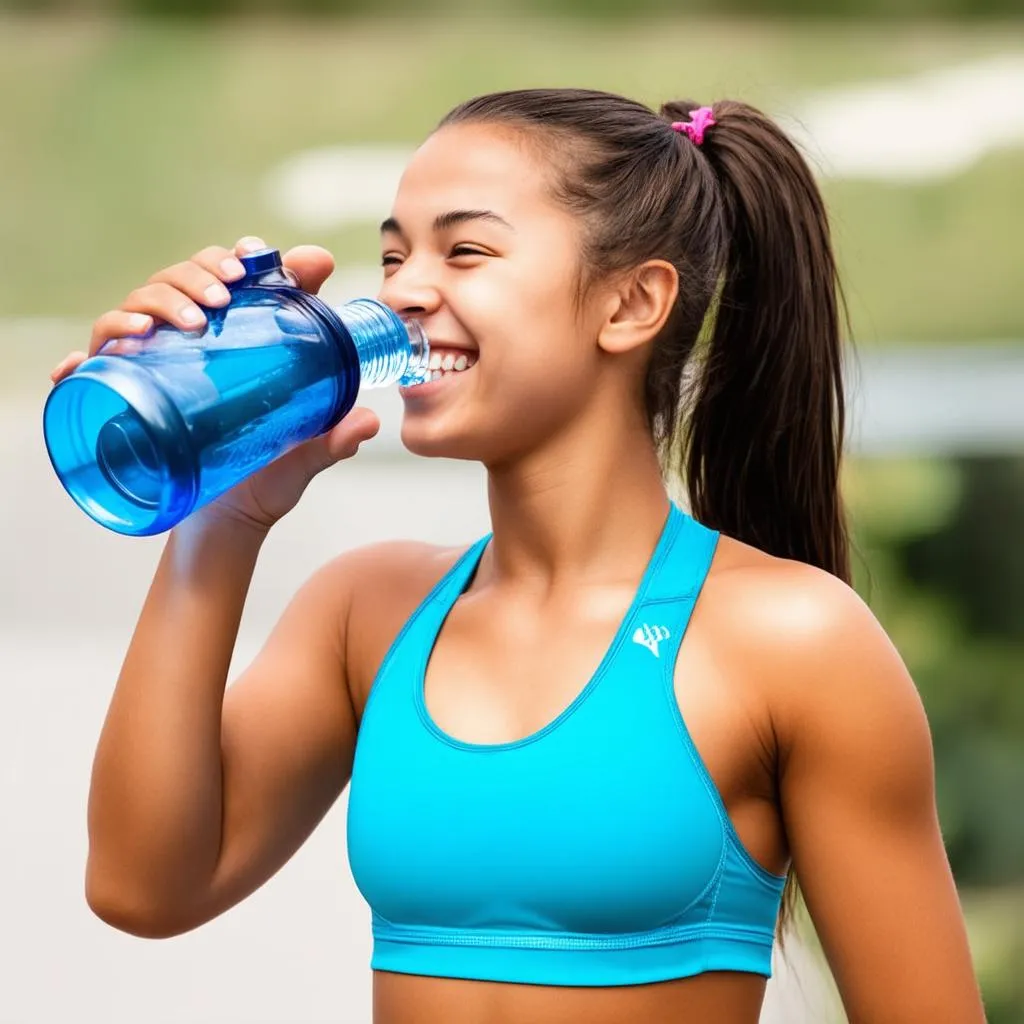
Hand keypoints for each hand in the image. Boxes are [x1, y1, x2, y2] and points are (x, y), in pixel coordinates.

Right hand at [49, 236, 380, 531]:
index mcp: (233, 341)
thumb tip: (370, 421)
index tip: (259, 256)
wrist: (225, 526)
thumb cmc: (264, 480)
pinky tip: (82, 363)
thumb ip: (334, 439)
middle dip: (200, 273)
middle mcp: (188, 344)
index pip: (231, 279)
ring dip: (157, 302)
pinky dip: (83, 361)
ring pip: (138, 307)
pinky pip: (90, 369)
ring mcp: (153, 367)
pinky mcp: (123, 399)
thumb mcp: (303, 455)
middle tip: (227, 292)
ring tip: (191, 322)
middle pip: (180, 281)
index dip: (241, 256)